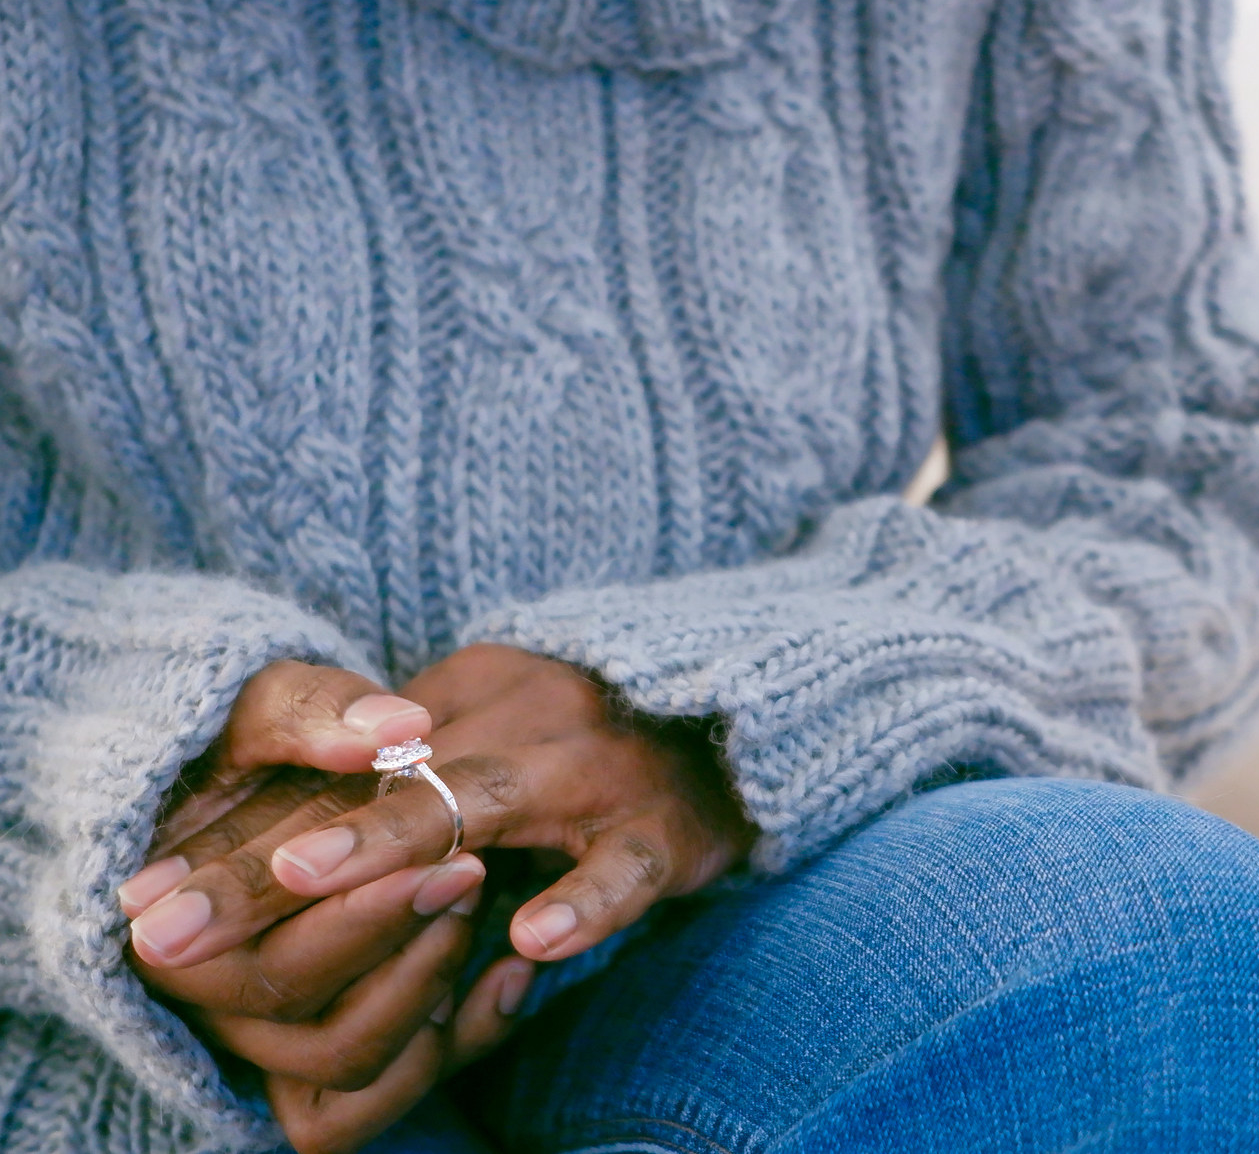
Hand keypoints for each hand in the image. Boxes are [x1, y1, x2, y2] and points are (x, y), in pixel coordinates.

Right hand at [120, 661, 534, 1151]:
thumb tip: (397, 727)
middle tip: (473, 872)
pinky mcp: (322, 1050)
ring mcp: (263, 1034)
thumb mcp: (269, 704)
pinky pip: (381, 1096)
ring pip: (349, 1063)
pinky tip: (511, 977)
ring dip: (426, 991)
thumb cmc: (262, 743)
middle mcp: (208, 997)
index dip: (357, 916)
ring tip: (477, 899)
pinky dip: (452, 1045)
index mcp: (173, 922)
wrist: (276, 786)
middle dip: (398, 943)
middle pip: (307, 1015)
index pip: (253, 955)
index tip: (443, 865)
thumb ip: (315, 711)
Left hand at [151, 644, 753, 969]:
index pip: (339, 767)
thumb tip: (266, 866)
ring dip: (396, 842)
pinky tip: (535, 939)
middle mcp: (524, 712)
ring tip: (312, 879)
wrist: (738, 728)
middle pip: (381, 784)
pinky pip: (621, 866)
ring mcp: (598, 767)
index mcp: (471, 689)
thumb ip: (399, 786)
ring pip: (486, 802)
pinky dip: (581, 898)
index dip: (240, 829)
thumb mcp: (488, 740)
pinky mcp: (663, 828)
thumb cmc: (591, 753)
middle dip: (273, 855)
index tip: (150, 889)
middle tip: (177, 915)